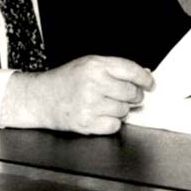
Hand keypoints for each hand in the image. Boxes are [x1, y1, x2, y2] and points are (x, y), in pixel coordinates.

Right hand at [1, 55, 153, 134]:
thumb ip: (115, 68)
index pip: (131, 70)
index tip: (150, 84)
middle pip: (131, 93)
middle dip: (133, 96)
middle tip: (126, 95)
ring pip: (124, 111)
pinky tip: (99, 114)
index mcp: (95, 65)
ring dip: (120, 110)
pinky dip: (111, 122)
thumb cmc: (65, 80)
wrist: (40, 98)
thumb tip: (144, 75)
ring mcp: (89, 104)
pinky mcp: (86, 123)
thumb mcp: (88, 64)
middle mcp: (93, 83)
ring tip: (104, 104)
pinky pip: (114, 125)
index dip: (145, 78)